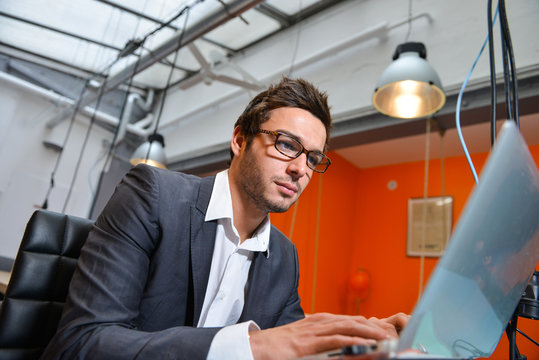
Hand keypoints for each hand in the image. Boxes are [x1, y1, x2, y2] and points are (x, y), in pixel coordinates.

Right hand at [249, 312, 409, 359]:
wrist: (257, 347)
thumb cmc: (279, 346)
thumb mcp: (306, 341)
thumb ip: (324, 341)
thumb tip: (342, 348)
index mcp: (321, 321)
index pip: (353, 320)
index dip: (372, 326)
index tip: (387, 334)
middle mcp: (321, 322)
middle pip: (356, 321)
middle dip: (376, 328)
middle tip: (393, 336)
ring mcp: (315, 330)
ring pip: (349, 327)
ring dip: (370, 333)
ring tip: (386, 340)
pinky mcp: (309, 342)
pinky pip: (335, 339)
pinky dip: (352, 341)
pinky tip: (364, 345)